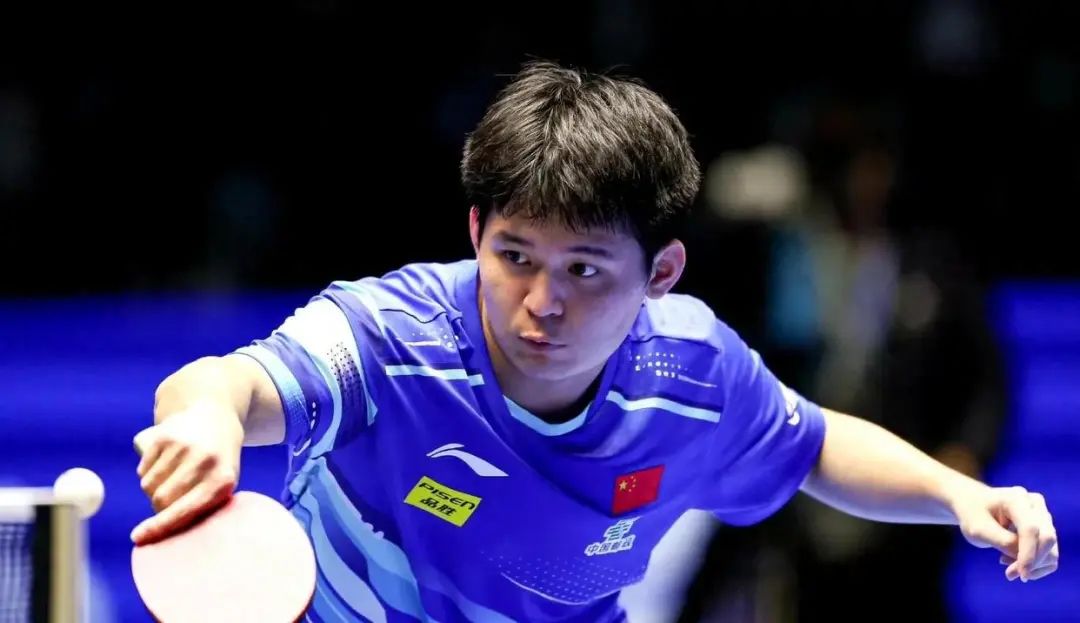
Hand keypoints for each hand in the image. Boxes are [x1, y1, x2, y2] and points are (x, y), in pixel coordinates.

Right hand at [130, 404, 244, 544]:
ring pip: (148, 486)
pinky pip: (142, 470)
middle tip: (172, 498)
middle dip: (159, 506)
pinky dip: (147, 473)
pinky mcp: (164, 436)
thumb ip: (201, 509)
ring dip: (153, 489)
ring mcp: (183, 447)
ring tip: (171, 478)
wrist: (214, 418)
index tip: (138, 538)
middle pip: (161, 501)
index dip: (160, 527)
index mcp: (223, 480)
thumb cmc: (216, 463)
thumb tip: (165, 538)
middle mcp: (204, 462)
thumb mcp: (221, 485)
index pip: (185, 510)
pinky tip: (165, 464)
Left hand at [954, 485, 1058, 581]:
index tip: (1019, 575)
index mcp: (1016, 498)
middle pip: (1047, 539)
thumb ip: (1004, 543)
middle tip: (1010, 575)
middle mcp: (1034, 503)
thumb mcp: (979, 530)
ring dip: (1033, 564)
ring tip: (1006, 562)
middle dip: (1032, 562)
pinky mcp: (1045, 527)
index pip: (1030, 529)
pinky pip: (1050, 552)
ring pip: (1051, 548)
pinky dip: (1036, 563)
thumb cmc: (973, 515)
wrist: (973, 505)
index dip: (1028, 554)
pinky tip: (1014, 559)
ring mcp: (1042, 514)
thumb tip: (1027, 560)